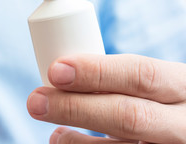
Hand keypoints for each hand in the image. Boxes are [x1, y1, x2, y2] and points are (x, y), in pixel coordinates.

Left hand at [27, 54, 185, 143]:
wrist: (183, 127)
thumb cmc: (161, 101)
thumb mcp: (155, 84)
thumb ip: (122, 80)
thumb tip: (65, 72)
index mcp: (181, 86)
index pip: (141, 74)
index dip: (96, 71)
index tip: (56, 70)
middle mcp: (183, 123)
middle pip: (128, 116)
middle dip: (76, 107)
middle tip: (36, 101)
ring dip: (74, 139)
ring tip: (48, 126)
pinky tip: (62, 139)